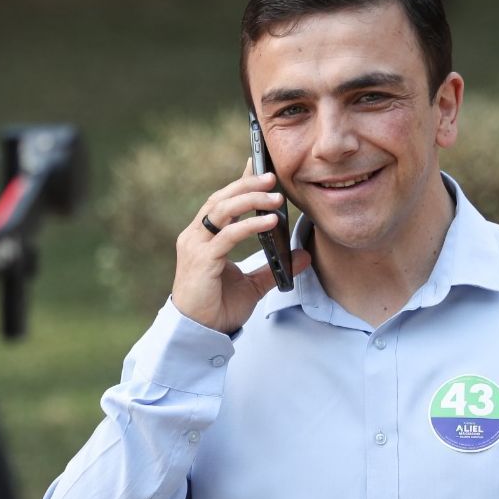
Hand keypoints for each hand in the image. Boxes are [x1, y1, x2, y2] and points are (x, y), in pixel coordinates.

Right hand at [172, 159, 310, 333]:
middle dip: (247, 185)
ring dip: (250, 199)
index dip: (240, 182)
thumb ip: (274, 268)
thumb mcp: (253, 285)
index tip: (259, 164)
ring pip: (222, 211)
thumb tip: (303, 255)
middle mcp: (195, 236)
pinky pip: (228, 236)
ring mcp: (196, 247)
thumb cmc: (218, 307)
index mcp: (204, 237)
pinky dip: (250, 226)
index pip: (222, 201)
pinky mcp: (202, 261)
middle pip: (220, 199)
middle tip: (273, 175)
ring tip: (275, 196)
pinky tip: (271, 221)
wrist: (201, 333)